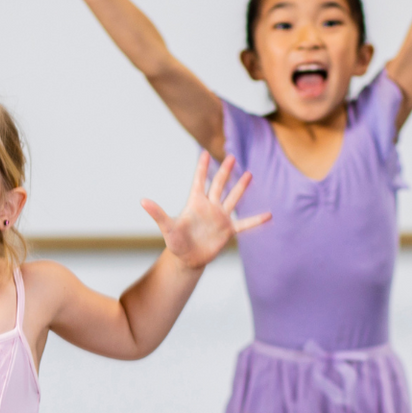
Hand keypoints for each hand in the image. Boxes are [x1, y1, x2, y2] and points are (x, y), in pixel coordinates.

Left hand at [143, 153, 269, 269]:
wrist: (187, 259)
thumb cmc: (176, 243)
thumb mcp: (167, 228)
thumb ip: (158, 213)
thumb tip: (142, 201)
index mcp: (195, 203)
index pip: (199, 181)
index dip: (201, 167)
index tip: (204, 153)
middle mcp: (209, 207)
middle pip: (219, 185)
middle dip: (225, 171)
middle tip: (232, 156)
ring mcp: (220, 217)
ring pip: (233, 198)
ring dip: (241, 187)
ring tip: (249, 174)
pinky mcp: (228, 230)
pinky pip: (245, 223)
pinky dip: (256, 220)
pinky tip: (269, 214)